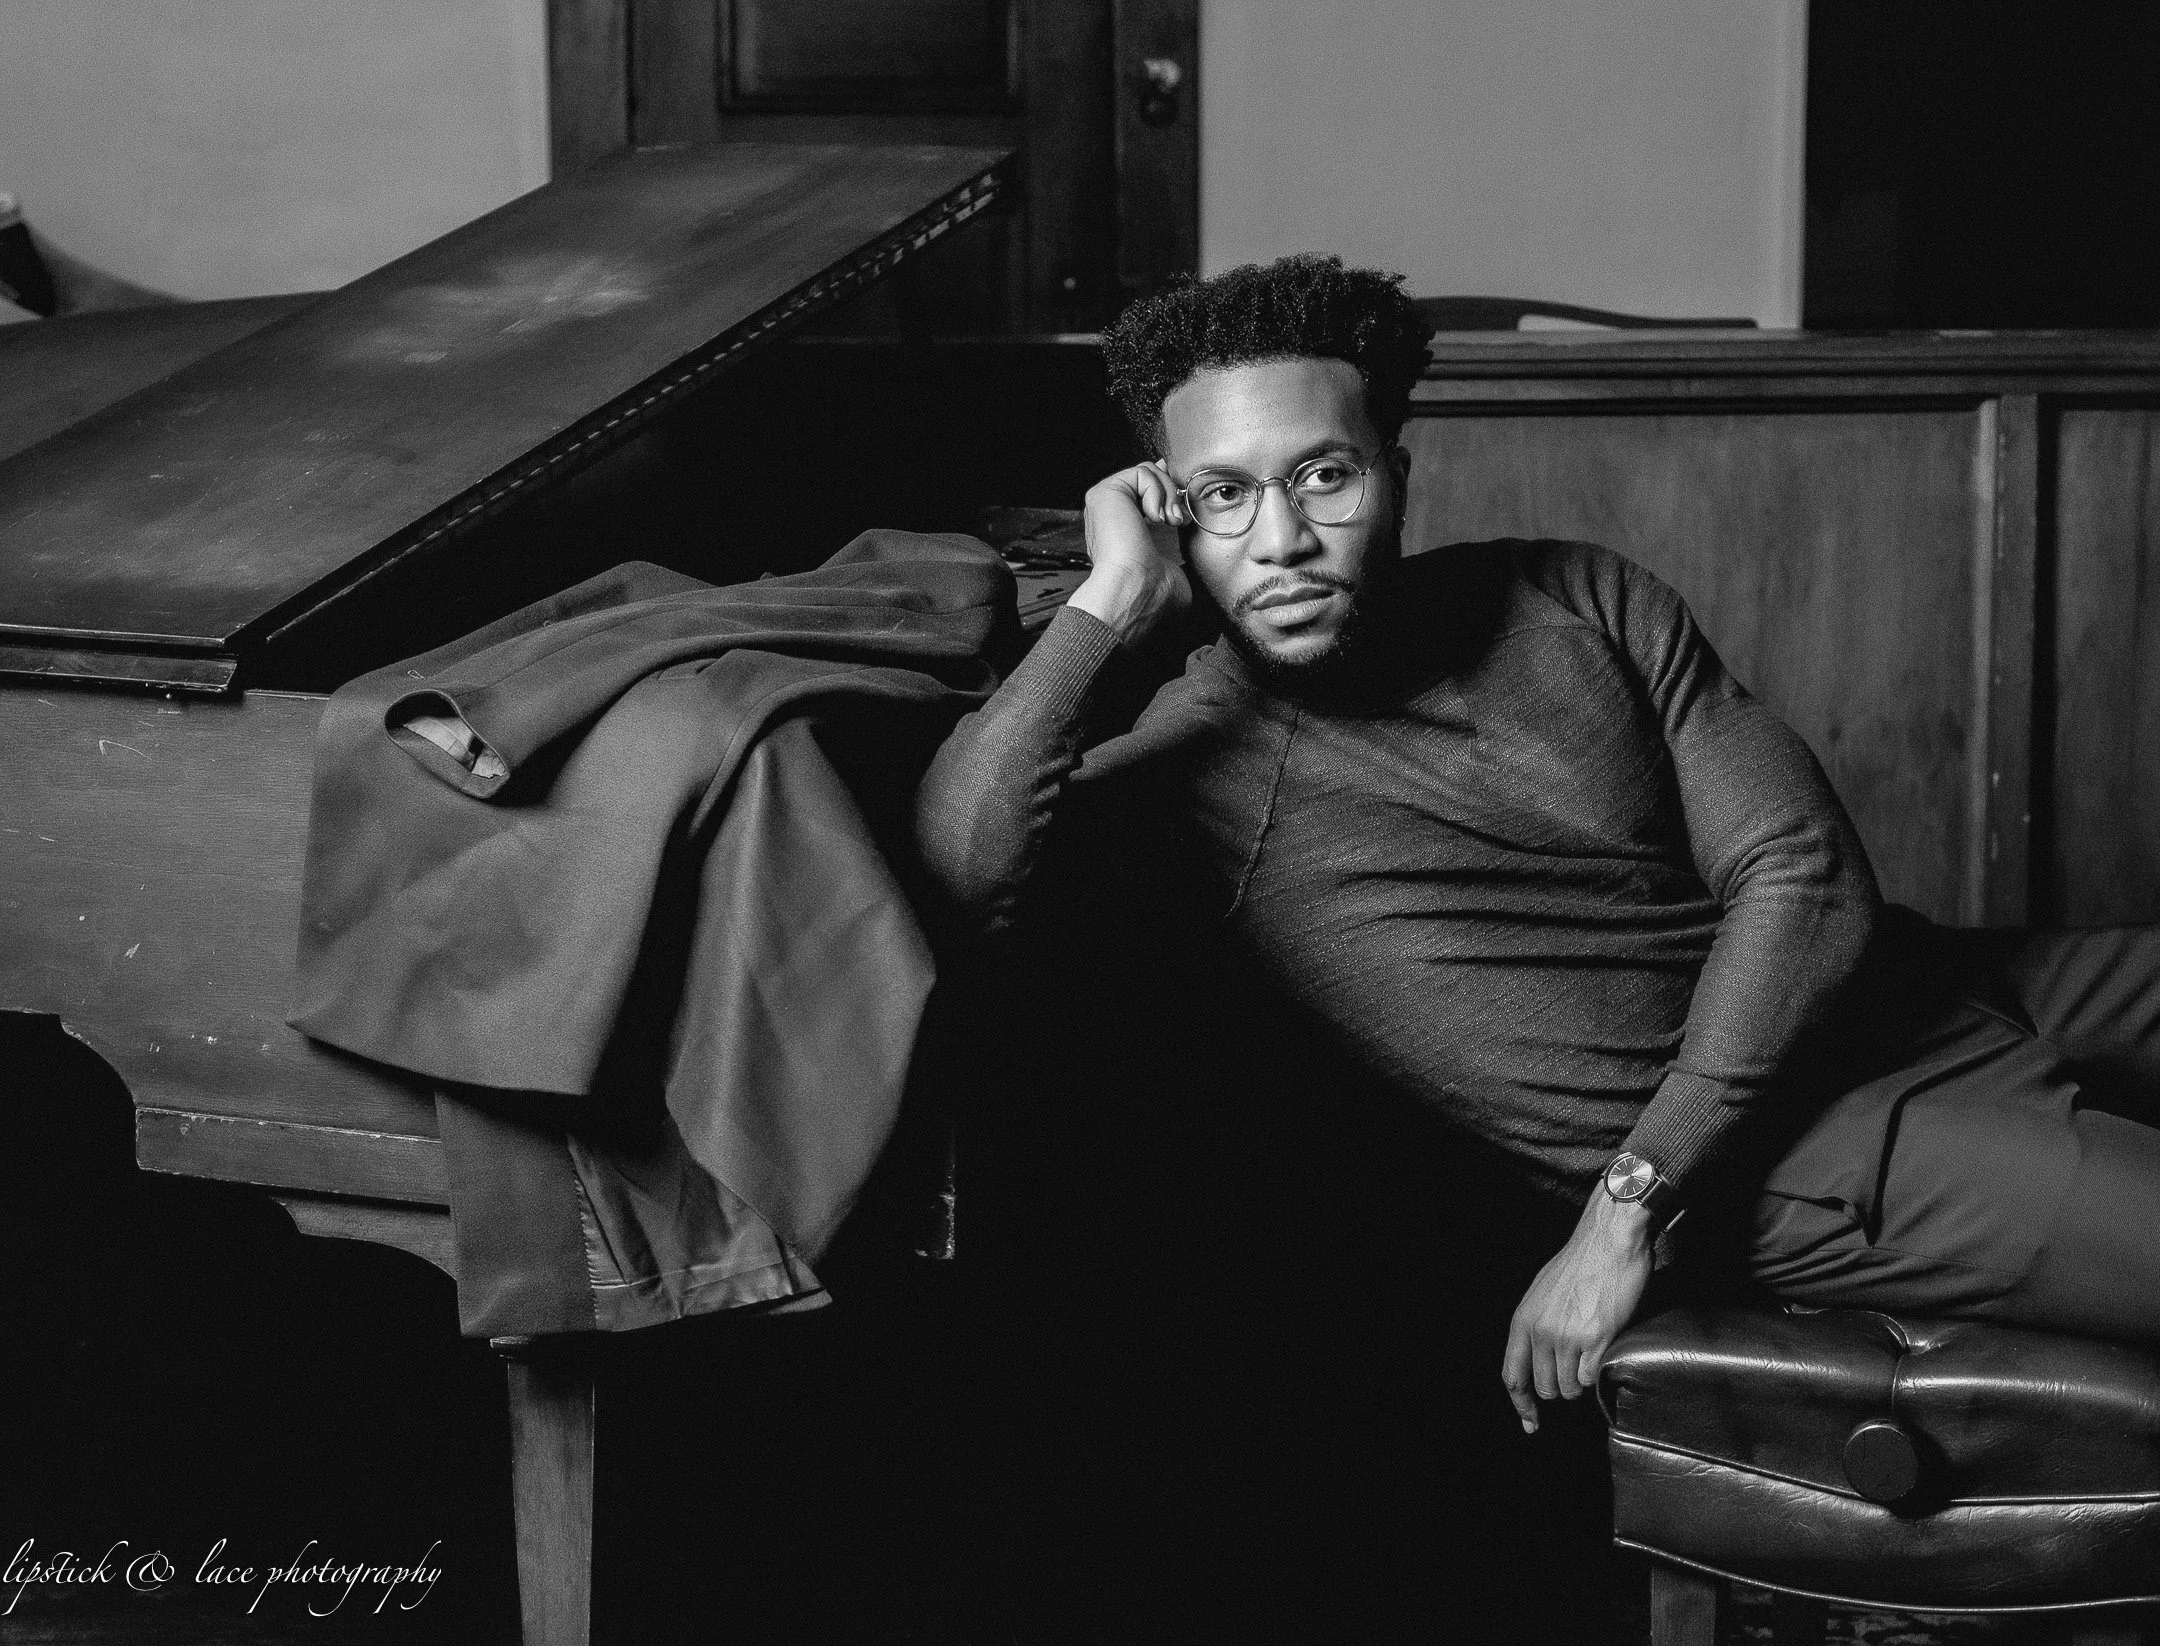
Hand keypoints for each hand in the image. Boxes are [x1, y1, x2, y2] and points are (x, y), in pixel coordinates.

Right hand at [1069, 461, 1190, 644]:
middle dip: (1171, 494)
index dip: (1168, 492)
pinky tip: (1154, 518)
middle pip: (1148, 479)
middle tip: (1176, 521)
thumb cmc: (1152, 590)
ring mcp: (1105, 504)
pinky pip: (1140, 472)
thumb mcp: (1173, 557)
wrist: (1135, 591)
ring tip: (1168, 521)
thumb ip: (1173, 527)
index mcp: (1123, 530)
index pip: (1146, 493)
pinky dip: (1157, 492)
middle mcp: (1111, 515)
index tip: (1181, 512)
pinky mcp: (1104, 493)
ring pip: (1146, 472)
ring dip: (1167, 495)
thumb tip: (1179, 506)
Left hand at [1500, 1189, 1654, 1433]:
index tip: (1530, 1423)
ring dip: (1581, 1380)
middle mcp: (1540, 1332)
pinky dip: (1597, 1373)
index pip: (1512, 1376)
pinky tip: (1602, 1351)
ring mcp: (1567, 1338)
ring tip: (1591, 1353)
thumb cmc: (1580, 1263)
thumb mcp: (1542, 1292)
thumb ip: (1537, 1324)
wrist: (1609, 1241)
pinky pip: (1592, 1378)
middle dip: (1560, 1386)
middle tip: (1575, 1369)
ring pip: (1570, 1388)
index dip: (1521, 1404)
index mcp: (1523, 1320)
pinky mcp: (1596, 1339)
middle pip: (1545, 1387)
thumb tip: (1539, 1354)